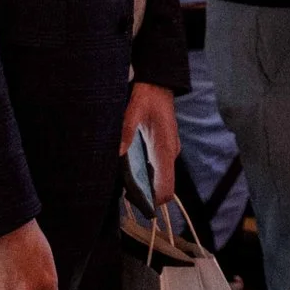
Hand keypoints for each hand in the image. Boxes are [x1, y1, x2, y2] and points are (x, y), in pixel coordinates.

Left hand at [121, 81, 179, 205]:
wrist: (158, 84)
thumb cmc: (147, 98)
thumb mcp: (133, 113)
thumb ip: (126, 133)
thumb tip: (118, 154)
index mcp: (164, 149)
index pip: (166, 187)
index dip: (154, 201)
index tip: (137, 204)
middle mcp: (170, 153)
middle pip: (165, 187)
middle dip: (148, 197)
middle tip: (126, 196)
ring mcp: (169, 150)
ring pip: (163, 179)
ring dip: (148, 187)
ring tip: (126, 187)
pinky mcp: (165, 147)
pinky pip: (160, 169)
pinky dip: (149, 177)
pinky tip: (132, 173)